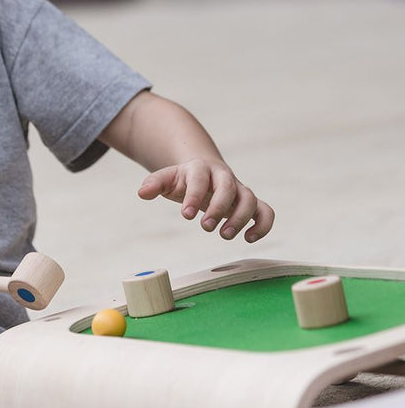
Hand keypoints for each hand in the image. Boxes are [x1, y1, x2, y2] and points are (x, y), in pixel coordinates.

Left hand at [138, 159, 274, 241]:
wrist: (204, 173)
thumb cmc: (183, 180)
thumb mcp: (166, 179)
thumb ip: (154, 183)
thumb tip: (142, 193)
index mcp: (200, 169)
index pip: (199, 179)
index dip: (194, 196)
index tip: (185, 215)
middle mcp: (224, 177)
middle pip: (228, 187)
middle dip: (219, 208)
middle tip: (205, 227)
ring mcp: (239, 189)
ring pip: (250, 199)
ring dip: (240, 219)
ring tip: (224, 235)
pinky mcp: (251, 203)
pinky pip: (266, 211)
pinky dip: (263, 225)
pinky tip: (249, 239)